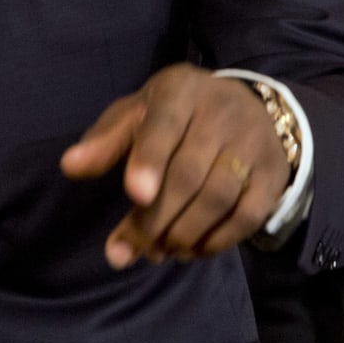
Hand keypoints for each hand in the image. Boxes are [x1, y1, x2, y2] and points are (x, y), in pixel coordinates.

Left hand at [60, 64, 290, 268]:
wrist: (249, 108)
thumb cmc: (177, 115)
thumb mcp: (139, 113)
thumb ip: (106, 140)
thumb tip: (70, 166)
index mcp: (181, 91)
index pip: (164, 125)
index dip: (150, 160)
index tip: (134, 194)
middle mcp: (222, 113)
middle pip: (188, 174)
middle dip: (154, 219)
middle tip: (127, 249)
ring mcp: (253, 143)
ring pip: (218, 198)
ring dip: (183, 234)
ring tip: (158, 251)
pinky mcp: (273, 174)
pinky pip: (248, 216)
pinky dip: (218, 241)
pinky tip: (192, 250)